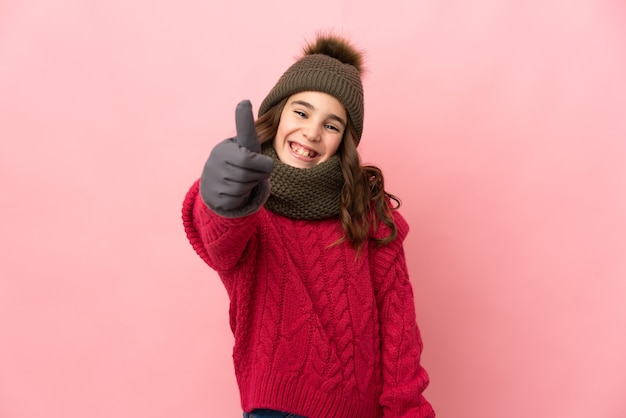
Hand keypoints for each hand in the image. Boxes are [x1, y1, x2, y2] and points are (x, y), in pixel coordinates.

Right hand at [200, 100, 273, 215]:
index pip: (242, 132)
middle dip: (260, 172)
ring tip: (244, 180)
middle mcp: (218, 157)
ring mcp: (214, 176)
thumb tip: (244, 102)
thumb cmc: (238, 164)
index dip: (243, 118)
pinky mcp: (214, 194)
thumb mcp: (244, 149)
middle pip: (251, 167)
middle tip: (256, 171)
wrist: (215, 186)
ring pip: (245, 184)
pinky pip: (237, 197)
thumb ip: (249, 136)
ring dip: (251, 185)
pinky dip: (241, 196)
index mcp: (229, 145)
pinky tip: (235, 191)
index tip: (244, 101)